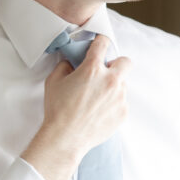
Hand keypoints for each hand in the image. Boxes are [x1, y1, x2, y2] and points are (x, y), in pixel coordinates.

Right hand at [22, 35, 130, 179]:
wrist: (65, 138)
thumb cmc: (57, 110)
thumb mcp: (54, 81)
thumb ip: (65, 65)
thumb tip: (72, 62)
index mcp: (92, 69)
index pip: (103, 43)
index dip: (100, 41)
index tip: (99, 45)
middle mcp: (110, 80)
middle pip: (126, 62)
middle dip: (117, 64)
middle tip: (105, 73)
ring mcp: (119, 97)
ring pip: (123, 85)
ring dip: (113, 87)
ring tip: (96, 99)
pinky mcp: (123, 113)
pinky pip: (122, 102)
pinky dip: (113, 104)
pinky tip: (99, 112)